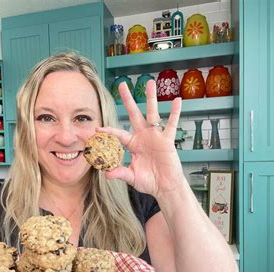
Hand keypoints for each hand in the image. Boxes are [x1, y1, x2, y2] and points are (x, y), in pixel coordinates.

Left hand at [98, 80, 183, 197]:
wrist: (165, 187)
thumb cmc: (149, 181)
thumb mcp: (132, 177)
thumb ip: (120, 173)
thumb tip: (106, 174)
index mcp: (132, 144)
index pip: (118, 134)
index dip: (108, 131)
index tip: (96, 128)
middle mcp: (143, 136)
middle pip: (134, 114)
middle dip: (128, 100)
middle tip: (122, 84)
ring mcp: (155, 136)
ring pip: (152, 113)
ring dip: (151, 98)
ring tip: (150, 82)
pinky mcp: (167, 140)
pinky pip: (171, 124)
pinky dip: (175, 113)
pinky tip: (177, 101)